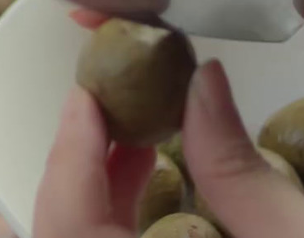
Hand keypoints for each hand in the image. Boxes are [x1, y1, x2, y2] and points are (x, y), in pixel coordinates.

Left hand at [34, 59, 303, 237]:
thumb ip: (238, 166)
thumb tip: (203, 80)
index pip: (65, 220)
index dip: (69, 150)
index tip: (83, 93)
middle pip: (67, 230)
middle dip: (80, 164)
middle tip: (108, 103)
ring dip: (104, 192)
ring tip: (138, 133)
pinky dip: (127, 220)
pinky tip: (163, 184)